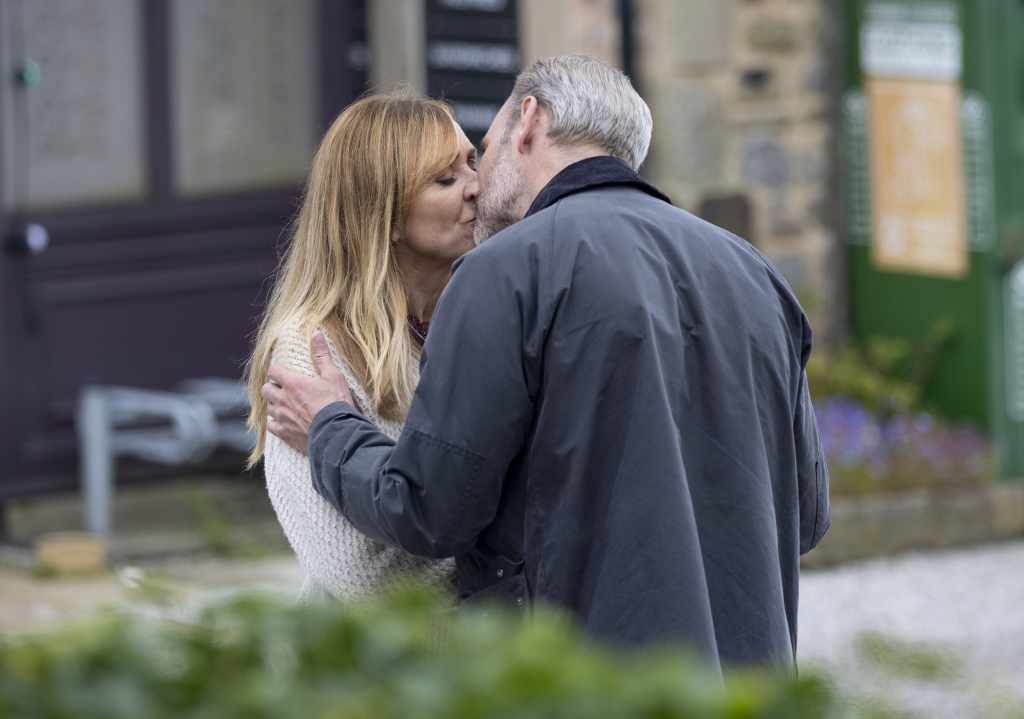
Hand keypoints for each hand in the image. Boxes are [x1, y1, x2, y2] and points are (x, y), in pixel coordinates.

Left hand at [262, 331, 353, 452]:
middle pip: (266, 389)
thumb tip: (316, 333)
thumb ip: (322, 355)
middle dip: (273, 387)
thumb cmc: (336, 402)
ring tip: (285, 405)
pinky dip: (275, 423)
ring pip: (268, 408)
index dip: (277, 370)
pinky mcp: (284, 433)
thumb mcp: (333, 375)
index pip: (273, 370)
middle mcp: (282, 399)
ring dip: (275, 404)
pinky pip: (271, 426)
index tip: (284, 372)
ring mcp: (282, 417)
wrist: (337, 432)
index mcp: (292, 383)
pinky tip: (283, 422)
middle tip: (284, 389)